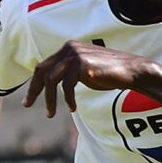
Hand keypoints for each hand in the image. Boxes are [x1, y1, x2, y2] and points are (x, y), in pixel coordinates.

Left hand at [23, 40, 152, 117]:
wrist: (133, 71)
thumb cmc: (112, 74)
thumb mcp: (86, 71)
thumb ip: (70, 73)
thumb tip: (53, 83)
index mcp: (68, 48)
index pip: (44, 66)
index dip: (35, 83)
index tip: (30, 99)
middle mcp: (69, 48)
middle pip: (42, 71)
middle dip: (34, 90)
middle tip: (28, 105)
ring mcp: (76, 55)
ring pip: (51, 79)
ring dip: (50, 99)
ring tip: (51, 113)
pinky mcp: (83, 65)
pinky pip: (67, 86)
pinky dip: (68, 99)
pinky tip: (72, 108)